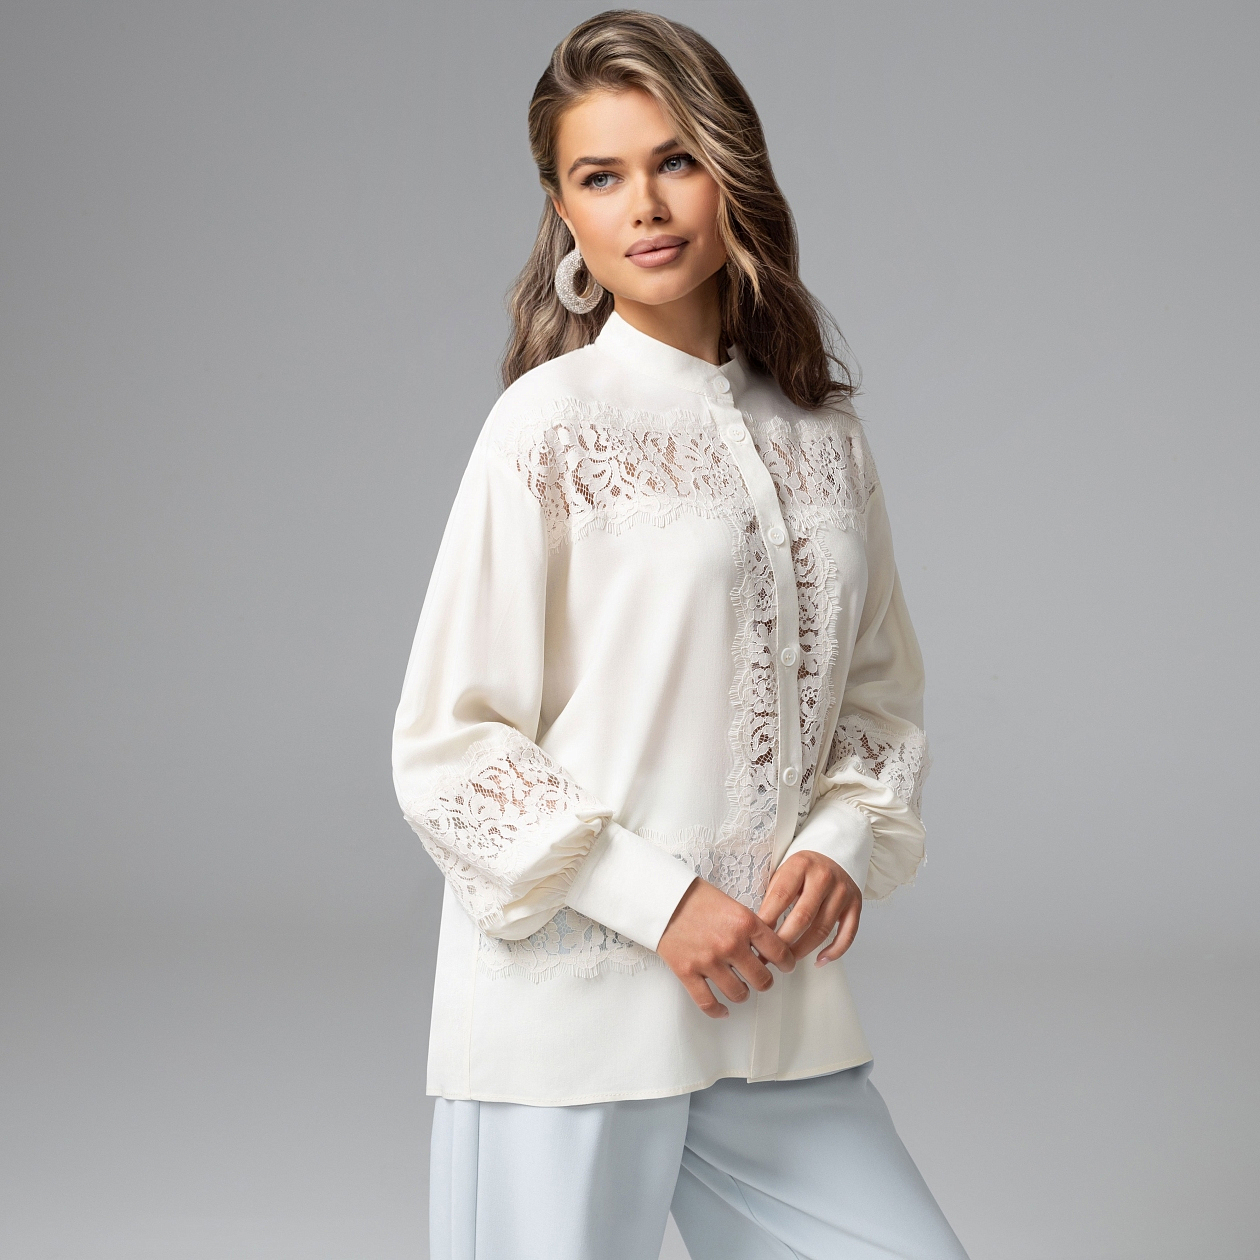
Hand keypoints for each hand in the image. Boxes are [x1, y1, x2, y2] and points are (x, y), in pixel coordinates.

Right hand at [657, 878, 796, 1018]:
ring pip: (739, 994)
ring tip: (740, 988)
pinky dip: (718, 1011)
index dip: (787, 964)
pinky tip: (723, 1010)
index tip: (786, 967)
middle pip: (762, 979)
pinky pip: (708, 1003)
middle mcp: (731, 943)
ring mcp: (709, 960)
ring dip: (742, 993)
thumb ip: (748, 925)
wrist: (660, 896)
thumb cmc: (694, 896)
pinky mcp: (688, 972)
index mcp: (745, 922)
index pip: (779, 952)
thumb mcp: (730, 903)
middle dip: (764, 981)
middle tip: (761, 978)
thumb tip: (764, 947)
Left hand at [756, 850, 861, 965]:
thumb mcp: (784, 872)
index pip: (781, 897)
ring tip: (787, 960)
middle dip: (783, 942)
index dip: (767, 921)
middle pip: (802, 917)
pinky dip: (834, 952)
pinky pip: (847, 935)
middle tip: (770, 956)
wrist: (835, 854)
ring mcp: (842, 892)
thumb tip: (758, 930)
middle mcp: (824, 877)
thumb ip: (773, 897)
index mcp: (800, 865)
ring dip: (803, 950)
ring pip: (822, 930)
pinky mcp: (856, 905)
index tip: (756, 939)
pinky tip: (819, 960)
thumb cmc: (803, 870)